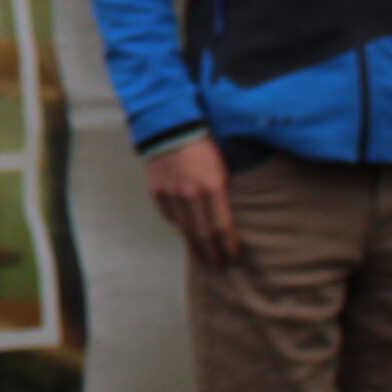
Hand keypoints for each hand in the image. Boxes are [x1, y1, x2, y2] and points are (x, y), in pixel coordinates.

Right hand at [145, 135, 237, 267]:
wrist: (171, 125)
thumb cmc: (204, 143)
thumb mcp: (221, 166)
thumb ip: (221, 192)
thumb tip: (224, 218)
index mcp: (212, 186)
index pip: (223, 227)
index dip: (229, 246)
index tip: (234, 258)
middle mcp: (191, 194)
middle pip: (203, 234)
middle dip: (213, 253)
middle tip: (220, 266)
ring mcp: (171, 193)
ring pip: (184, 229)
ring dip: (195, 246)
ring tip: (203, 257)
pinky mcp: (156, 190)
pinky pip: (169, 216)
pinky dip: (179, 226)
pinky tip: (186, 232)